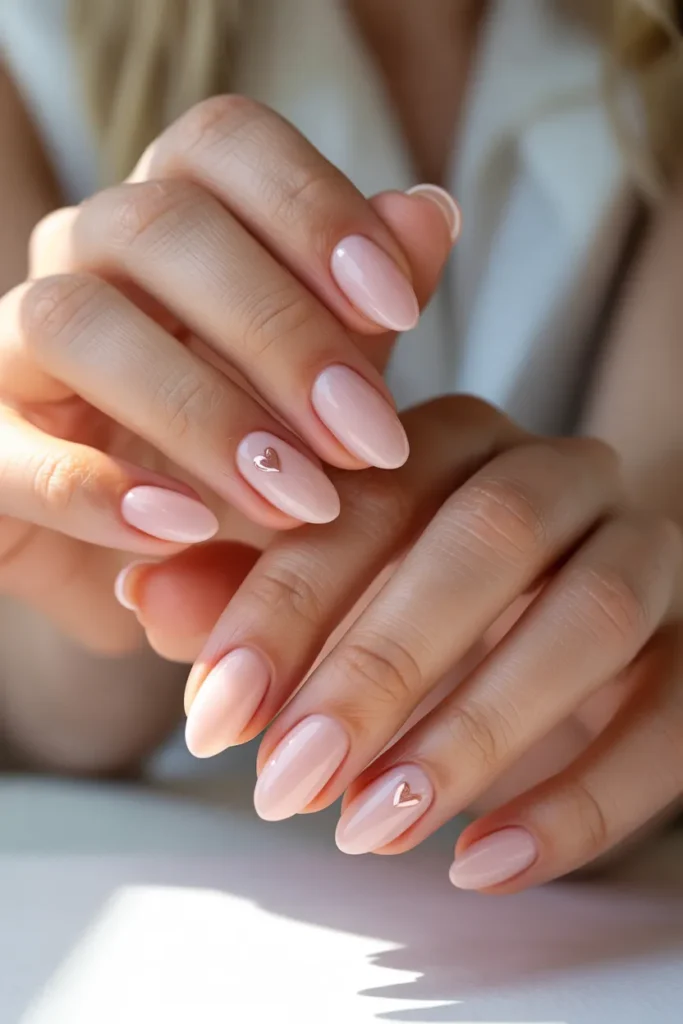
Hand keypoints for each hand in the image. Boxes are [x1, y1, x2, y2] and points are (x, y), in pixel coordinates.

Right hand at [0, 95, 454, 649]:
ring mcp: (18, 346)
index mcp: (175, 216)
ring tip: (296, 497)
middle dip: (277, 331)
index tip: (397, 306)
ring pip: (78, 320)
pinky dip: (100, 490)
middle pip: (157, 225)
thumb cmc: (245, 447)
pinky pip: (13, 450)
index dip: (310, 206)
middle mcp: (86, 257)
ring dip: (203, 411)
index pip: (222, 142)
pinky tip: (185, 527)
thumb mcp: (320, 382)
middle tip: (365, 438)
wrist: (155, 549)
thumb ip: (365, 307)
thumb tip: (429, 212)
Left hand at [126, 396, 682, 890]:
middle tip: (290, 782)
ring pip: (584, 620)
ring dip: (474, 732)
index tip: (215, 713)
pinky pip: (668, 717)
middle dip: (379, 667)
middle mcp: (560, 474)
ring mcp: (644, 553)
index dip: (287, 603)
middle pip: (485, 541)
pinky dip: (580, 800)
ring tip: (373, 827)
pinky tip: (483, 863)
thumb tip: (149, 589)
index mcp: (457, 437)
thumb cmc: (418, 590)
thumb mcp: (326, 583)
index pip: (371, 496)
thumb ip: (241, 580)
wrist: (557, 602)